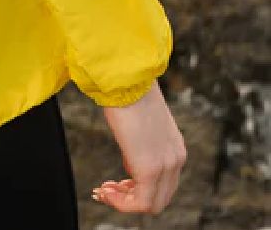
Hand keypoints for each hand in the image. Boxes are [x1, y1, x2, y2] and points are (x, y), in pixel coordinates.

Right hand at [93, 80, 186, 214]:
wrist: (127, 78)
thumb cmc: (129, 90)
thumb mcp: (142, 121)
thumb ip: (143, 140)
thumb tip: (131, 151)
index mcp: (175, 148)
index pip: (164, 183)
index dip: (138, 186)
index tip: (116, 181)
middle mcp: (176, 159)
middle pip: (160, 198)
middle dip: (131, 197)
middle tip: (108, 189)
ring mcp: (166, 165)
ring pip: (151, 204)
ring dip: (125, 202)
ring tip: (104, 191)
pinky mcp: (150, 169)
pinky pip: (140, 203)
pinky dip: (122, 203)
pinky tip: (106, 193)